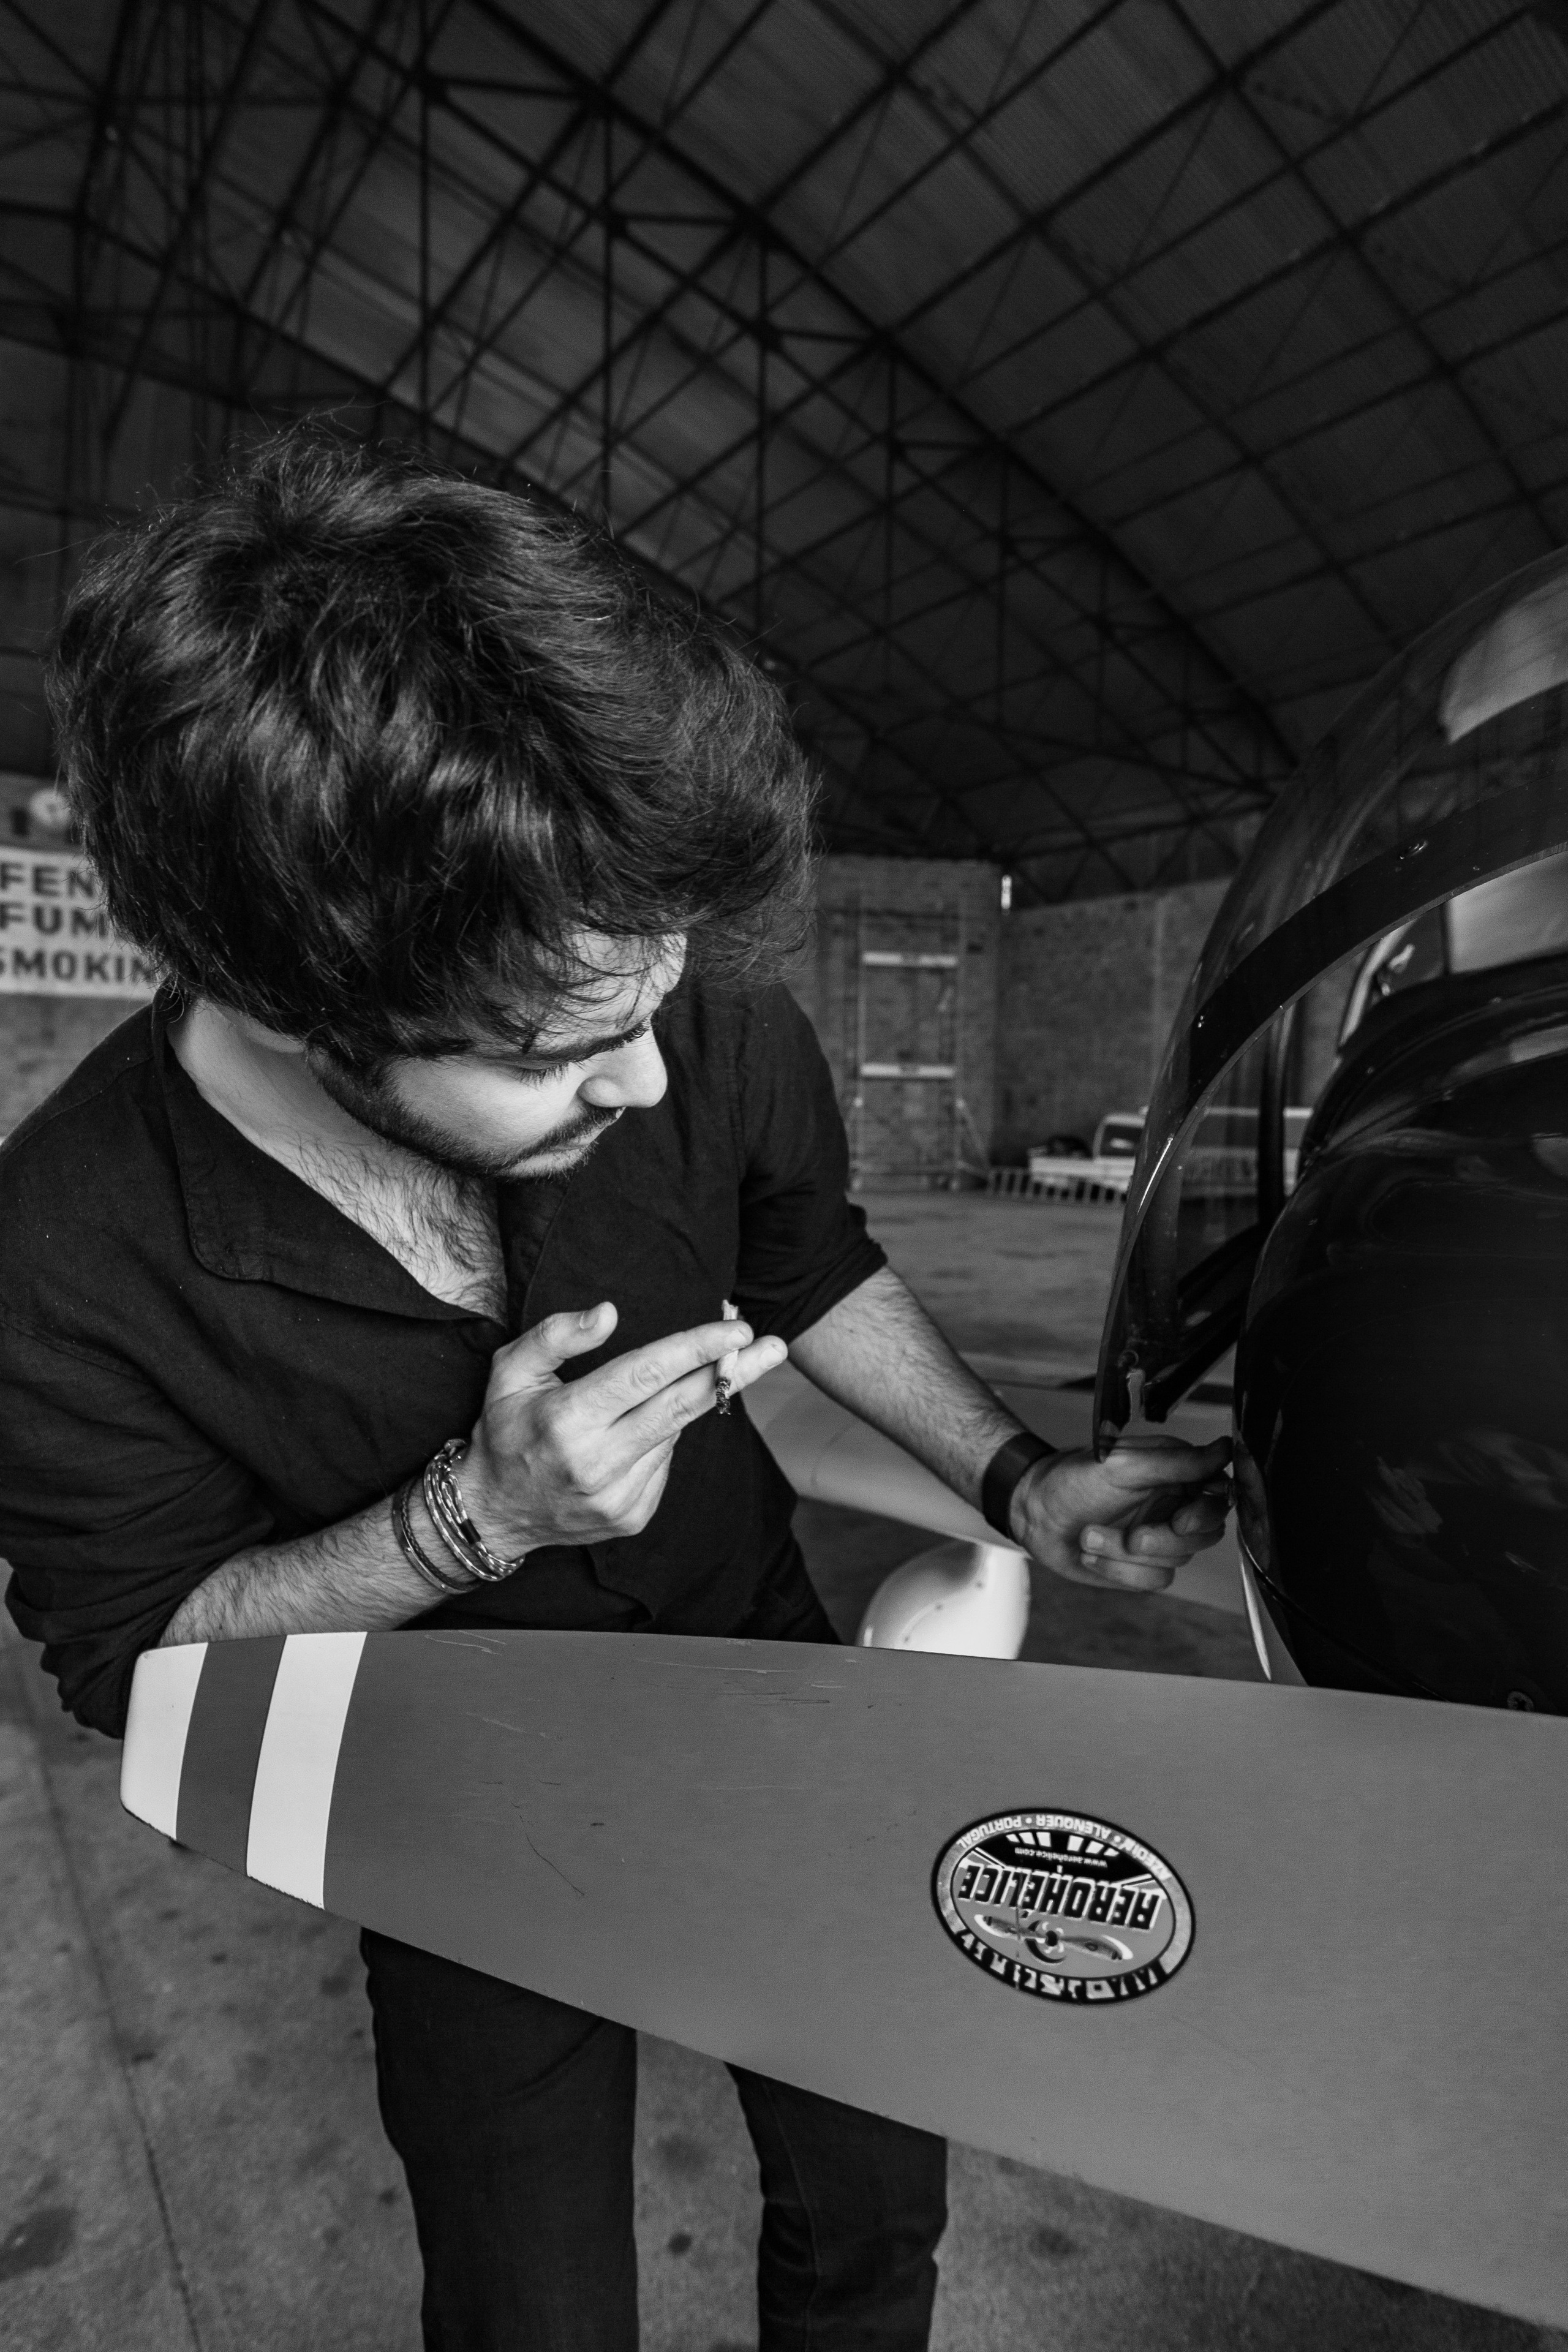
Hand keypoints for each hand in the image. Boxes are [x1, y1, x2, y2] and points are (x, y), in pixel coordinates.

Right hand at [461, 1303, 787, 1555]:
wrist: (493, 1513)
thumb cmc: (504, 1430)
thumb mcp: (509, 1371)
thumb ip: (556, 1335)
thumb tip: (611, 1313)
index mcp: (567, 1420)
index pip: (645, 1375)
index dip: (696, 1349)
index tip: (737, 1329)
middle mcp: (597, 1463)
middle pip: (683, 1407)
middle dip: (734, 1373)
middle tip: (773, 1346)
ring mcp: (619, 1496)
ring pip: (675, 1434)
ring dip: (688, 1402)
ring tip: (673, 1385)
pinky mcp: (634, 1517)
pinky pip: (665, 1463)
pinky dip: (660, 1439)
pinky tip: (633, 1434)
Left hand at [1011, 1433, 1232, 1591]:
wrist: (1032, 1514)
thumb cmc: (1070, 1479)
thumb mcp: (1120, 1464)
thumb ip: (1175, 1461)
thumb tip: (1224, 1450)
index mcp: (1175, 1474)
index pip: (1219, 1496)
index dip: (1205, 1513)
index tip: (1180, 1520)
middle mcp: (1174, 1505)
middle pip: (1204, 1535)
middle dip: (1163, 1539)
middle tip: (1133, 1536)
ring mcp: (1160, 1539)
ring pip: (1175, 1560)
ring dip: (1126, 1553)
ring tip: (1091, 1535)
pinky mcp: (1142, 1567)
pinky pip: (1153, 1580)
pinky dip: (1119, 1570)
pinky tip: (1093, 1553)